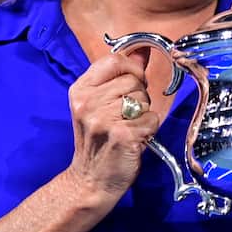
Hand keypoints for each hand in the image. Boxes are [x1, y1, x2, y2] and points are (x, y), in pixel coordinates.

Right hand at [64, 51, 157, 203]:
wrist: (90, 181)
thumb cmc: (98, 142)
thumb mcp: (98, 105)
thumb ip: (119, 77)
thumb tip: (142, 51)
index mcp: (80, 90)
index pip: (114, 60)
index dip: (132, 68)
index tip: (133, 83)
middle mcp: (88, 102)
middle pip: (134, 80)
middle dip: (139, 97)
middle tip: (126, 117)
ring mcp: (104, 119)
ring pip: (144, 99)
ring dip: (143, 114)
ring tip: (128, 128)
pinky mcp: (122, 135)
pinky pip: (151, 119)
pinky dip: (149, 130)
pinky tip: (135, 140)